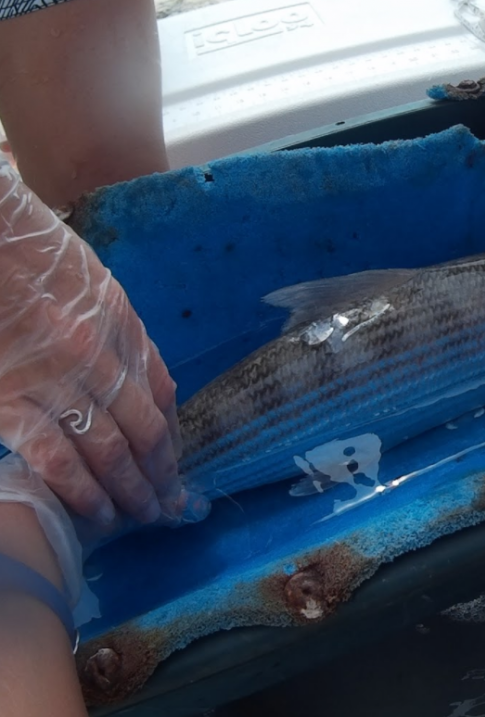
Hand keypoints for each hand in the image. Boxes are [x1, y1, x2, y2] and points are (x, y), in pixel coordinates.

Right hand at [0, 160, 189, 526]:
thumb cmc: (36, 258)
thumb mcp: (98, 291)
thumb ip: (123, 340)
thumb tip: (144, 391)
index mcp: (125, 330)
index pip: (162, 396)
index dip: (173, 438)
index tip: (177, 466)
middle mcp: (101, 360)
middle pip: (144, 431)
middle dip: (160, 476)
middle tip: (170, 508)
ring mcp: (57, 381)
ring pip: (107, 451)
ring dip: (129, 491)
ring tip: (142, 517)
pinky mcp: (10, 399)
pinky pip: (54, 454)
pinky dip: (80, 489)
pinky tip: (97, 512)